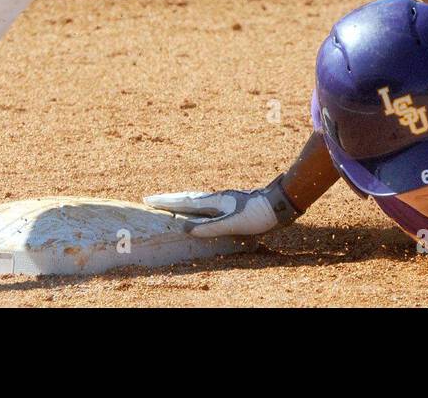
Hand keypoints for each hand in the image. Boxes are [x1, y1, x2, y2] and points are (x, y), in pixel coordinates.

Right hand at [144, 179, 300, 237]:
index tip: (148, 199)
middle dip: (168, 200)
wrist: (279, 203)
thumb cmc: (258, 214)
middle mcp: (216, 198)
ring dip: (180, 201)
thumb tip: (186, 229)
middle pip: (187, 198)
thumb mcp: (233, 223)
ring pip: (196, 199)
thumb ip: (210, 227)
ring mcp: (223, 200)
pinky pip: (205, 204)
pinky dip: (193, 205)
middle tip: (150, 199)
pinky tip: (197, 210)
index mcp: (214, 201)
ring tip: (168, 203)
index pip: (184, 201)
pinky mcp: (230, 204)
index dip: (166, 202)